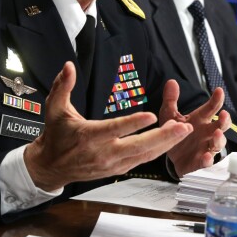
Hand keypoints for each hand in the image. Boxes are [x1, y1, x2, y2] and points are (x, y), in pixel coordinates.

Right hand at [24, 62, 192, 190]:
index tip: (152, 116)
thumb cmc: (56, 135)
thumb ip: (62, 86)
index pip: (114, 130)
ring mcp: (112, 164)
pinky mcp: (118, 170)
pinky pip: (142, 161)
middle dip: (163, 137)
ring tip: (184, 130)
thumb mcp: (54, 109)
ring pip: (144, 155)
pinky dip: (158, 151)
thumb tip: (68, 66)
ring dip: (166, 143)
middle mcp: (103, 153)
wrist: (52, 167)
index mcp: (88, 136)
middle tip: (182, 126)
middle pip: (138, 147)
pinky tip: (171, 141)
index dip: (133, 124)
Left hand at [160, 80, 230, 176]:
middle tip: (224, 115)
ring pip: (217, 144)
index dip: (216, 99)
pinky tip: (206, 157)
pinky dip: (207, 160)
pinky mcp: (199, 162)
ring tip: (216, 134)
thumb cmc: (176, 132)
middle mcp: (206, 133)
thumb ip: (171, 100)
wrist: (171, 156)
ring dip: (219, 139)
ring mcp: (205, 147)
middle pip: (221, 126)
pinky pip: (206, 162)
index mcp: (201, 119)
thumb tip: (171, 82)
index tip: (219, 91)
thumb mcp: (170, 115)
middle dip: (225, 121)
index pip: (211, 108)